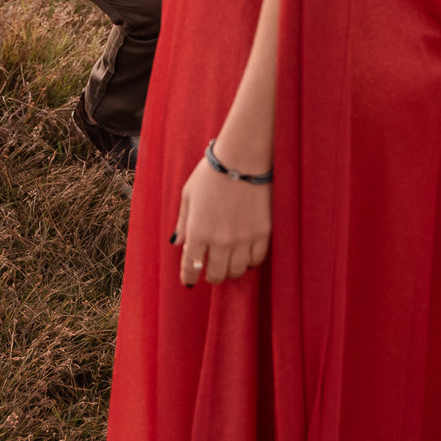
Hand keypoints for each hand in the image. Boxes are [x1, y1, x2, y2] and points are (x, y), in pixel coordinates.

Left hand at [173, 151, 271, 285]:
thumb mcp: (188, 195)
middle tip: (211, 270)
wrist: (242, 159)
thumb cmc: (211, 174)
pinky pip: (256, 259)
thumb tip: (178, 243)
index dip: (189, 277)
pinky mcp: (263, 233)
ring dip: (231, 270)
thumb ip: (183, 222)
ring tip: (229, 262)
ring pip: (237, 271)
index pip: (191, 265)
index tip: (189, 281)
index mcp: (198, 231)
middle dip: (212, 275)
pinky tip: (245, 253)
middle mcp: (220, 240)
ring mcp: (243, 239)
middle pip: (217, 274)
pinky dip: (249, 261)